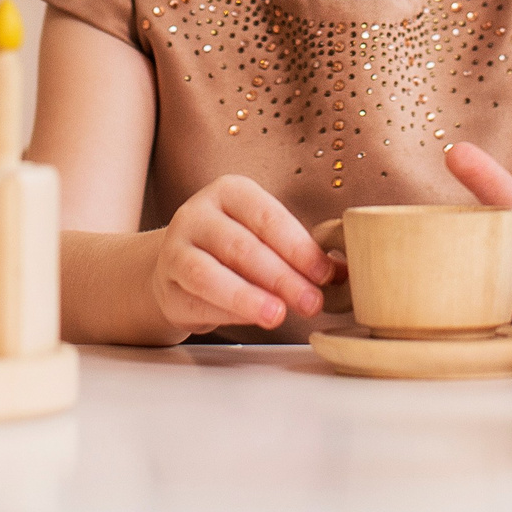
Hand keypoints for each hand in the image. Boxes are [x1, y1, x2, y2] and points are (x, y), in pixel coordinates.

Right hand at [148, 174, 338, 335]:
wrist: (179, 267)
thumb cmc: (235, 251)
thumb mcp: (266, 240)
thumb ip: (300, 254)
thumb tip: (346, 274)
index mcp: (230, 192)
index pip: (267, 217)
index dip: (298, 247)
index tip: (325, 274)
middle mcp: (198, 213)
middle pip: (242, 247)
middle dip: (281, 277)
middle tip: (311, 303)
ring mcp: (176, 247)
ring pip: (209, 273)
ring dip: (247, 296)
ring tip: (278, 316)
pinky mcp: (165, 282)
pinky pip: (196, 299)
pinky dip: (226, 311)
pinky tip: (252, 320)